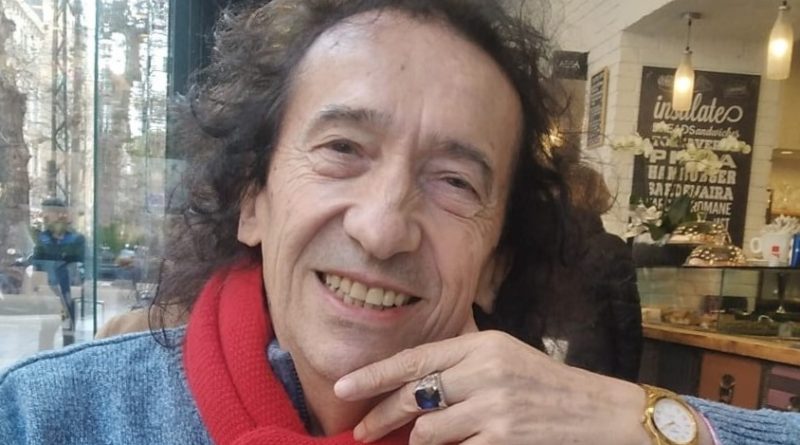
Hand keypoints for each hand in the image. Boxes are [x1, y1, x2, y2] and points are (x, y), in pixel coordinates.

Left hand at [335, 330, 650, 444]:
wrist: (598, 413)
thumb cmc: (546, 384)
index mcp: (482, 345)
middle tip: (361, 429)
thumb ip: (460, 360)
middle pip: (413, 396)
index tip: (342, 386)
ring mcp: (494, 408)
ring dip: (419, 440)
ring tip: (422, 440)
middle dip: (380, 416)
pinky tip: (455, 444)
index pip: (414, 359)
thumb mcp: (504, 355)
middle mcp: (485, 372)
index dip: (374, 375)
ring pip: (428, 431)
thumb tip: (411, 377)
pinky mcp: (502, 439)